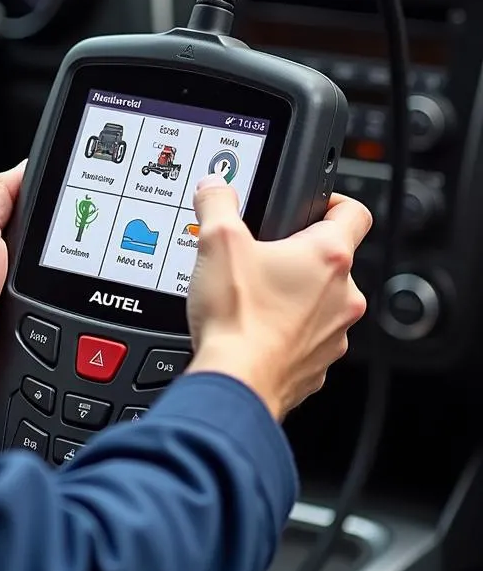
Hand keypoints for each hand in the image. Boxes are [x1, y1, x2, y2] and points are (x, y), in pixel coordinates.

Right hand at [185, 177, 370, 420]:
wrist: (235, 383)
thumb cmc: (236, 318)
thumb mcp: (216, 241)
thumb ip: (217, 203)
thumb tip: (215, 187)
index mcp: (328, 257)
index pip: (354, 212)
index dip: (333, 201)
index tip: (313, 204)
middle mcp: (343, 297)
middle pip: (330, 260)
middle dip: (296, 255)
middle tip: (259, 256)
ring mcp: (334, 335)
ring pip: (320, 302)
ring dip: (293, 296)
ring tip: (251, 296)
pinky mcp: (317, 366)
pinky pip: (306, 338)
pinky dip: (284, 331)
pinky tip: (252, 328)